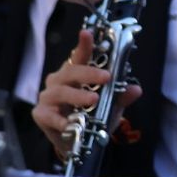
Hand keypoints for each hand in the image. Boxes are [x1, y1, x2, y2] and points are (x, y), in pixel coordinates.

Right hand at [31, 29, 142, 159]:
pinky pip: (49, 115)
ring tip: (93, 99)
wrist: (78, 143)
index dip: (84, 43)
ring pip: (60, 91)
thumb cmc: (92, 117)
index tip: (87, 33)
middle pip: (71, 70)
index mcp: (76, 72)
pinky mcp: (41, 114)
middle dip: (89, 72)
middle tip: (106, 77)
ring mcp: (48, 96)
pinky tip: (71, 123)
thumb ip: (121, 97)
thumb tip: (135, 89)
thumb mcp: (111, 107)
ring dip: (77, 95)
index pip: (80, 55)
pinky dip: (61, 119)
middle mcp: (60, 80)